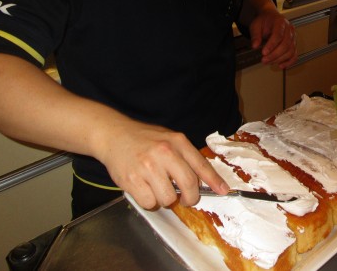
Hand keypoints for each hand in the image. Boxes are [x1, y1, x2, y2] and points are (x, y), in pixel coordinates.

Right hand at [97, 120, 228, 209]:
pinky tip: (144, 188)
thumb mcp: (168, 138)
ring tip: (158, 187)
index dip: (214, 181)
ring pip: (168, 198)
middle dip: (190, 197)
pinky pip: (149, 202)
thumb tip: (203, 179)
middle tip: (186, 199)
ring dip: (165, 199)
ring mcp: (147, 167)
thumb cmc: (143, 138)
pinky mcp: (132, 180)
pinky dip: (149, 201)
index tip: (223, 191)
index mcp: (177, 141)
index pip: (201, 165)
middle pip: (188, 185)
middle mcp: (164, 153)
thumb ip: (185, 156)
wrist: (113, 135)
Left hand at [249, 9, 296, 68]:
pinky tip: (281, 65)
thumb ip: (255, 35)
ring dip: (280, 59)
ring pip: (290, 50)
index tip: (264, 53)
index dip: (271, 45)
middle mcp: (289, 29)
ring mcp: (293, 37)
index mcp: (280, 22)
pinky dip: (289, 61)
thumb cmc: (264, 21)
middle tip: (264, 60)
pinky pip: (294, 54)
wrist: (270, 17)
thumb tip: (255, 46)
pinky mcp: (293, 44)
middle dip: (274, 54)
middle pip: (285, 44)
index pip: (278, 35)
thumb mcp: (256, 25)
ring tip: (269, 62)